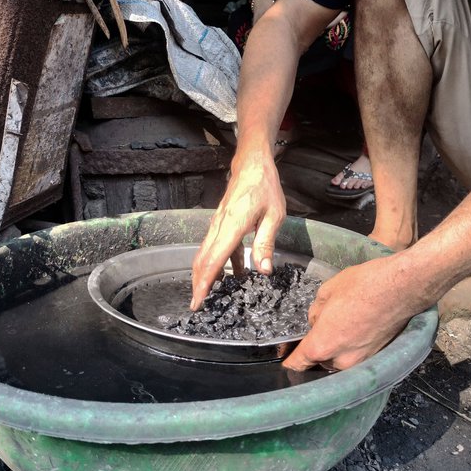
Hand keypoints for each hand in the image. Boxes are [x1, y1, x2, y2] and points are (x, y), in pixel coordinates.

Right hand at [191, 150, 285, 309]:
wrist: (252, 165)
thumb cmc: (265, 187)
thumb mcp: (274, 215)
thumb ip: (266, 243)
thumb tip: (263, 270)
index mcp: (233, 225)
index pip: (214, 259)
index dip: (204, 282)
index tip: (197, 300)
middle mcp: (220, 226)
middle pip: (203, 259)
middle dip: (198, 283)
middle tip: (196, 305)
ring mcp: (217, 224)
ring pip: (205, 254)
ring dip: (204, 274)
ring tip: (207, 294)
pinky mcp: (220, 223)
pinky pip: (214, 246)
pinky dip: (216, 262)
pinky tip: (232, 274)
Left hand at [282, 254, 428, 370]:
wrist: (402, 286)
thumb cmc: (364, 285)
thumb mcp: (326, 292)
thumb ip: (315, 313)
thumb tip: (316, 322)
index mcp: (322, 345)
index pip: (296, 365)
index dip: (288, 360)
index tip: (285, 357)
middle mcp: (341, 361)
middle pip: (319, 364)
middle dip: (316, 350)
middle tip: (318, 331)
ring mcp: (361, 362)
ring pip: (338, 363)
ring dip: (335, 351)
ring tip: (340, 328)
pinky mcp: (377, 358)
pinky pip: (356, 358)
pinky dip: (353, 348)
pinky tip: (356, 329)